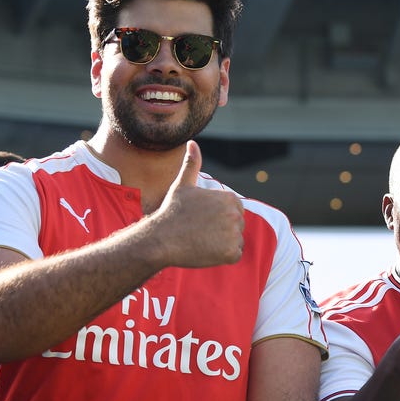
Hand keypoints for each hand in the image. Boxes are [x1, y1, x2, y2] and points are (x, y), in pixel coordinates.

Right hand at [145, 141, 244, 268]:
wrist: (162, 239)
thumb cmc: (171, 212)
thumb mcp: (182, 185)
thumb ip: (192, 165)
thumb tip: (192, 143)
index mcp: (229, 198)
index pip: (235, 210)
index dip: (219, 216)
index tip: (203, 219)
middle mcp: (236, 215)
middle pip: (238, 226)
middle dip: (222, 230)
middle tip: (200, 230)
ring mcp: (235, 234)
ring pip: (236, 241)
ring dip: (222, 244)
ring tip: (201, 240)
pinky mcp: (231, 253)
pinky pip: (234, 255)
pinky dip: (222, 256)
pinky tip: (205, 250)